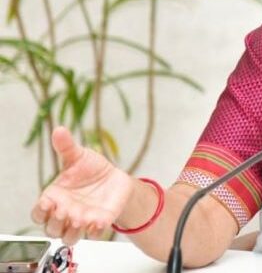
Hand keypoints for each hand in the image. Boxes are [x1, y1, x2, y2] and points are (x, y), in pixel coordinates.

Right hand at [30, 127, 133, 244]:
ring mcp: (82, 220)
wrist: (116, 178)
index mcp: (55, 198)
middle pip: (51, 229)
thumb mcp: (79, 156)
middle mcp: (65, 213)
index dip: (40, 211)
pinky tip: (99, 221)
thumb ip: (66, 146)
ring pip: (69, 238)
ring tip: (80, 218)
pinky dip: (95, 231)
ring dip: (72, 231)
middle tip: (64, 211)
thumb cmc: (92, 170)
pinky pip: (94, 235)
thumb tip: (60, 130)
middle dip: (56, 223)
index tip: (48, 203)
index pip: (38, 213)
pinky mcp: (99, 224)